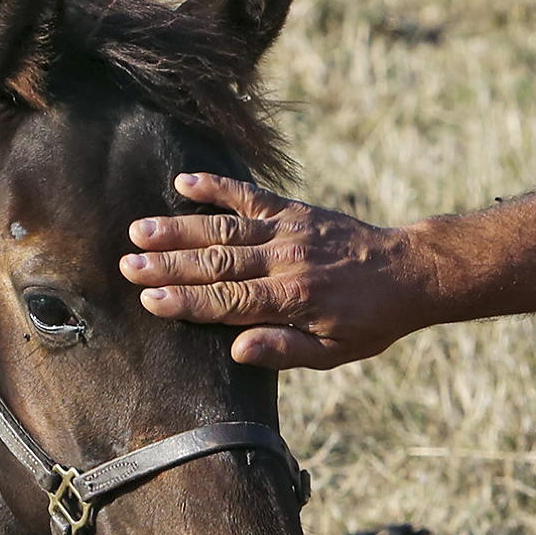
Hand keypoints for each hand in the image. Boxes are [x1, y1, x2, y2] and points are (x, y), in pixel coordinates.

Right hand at [124, 175, 427, 368]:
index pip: (227, 303)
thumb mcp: (334, 352)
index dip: (185, 302)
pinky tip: (184, 183)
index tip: (148, 300)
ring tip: (139, 230)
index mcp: (292, 301)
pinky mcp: (294, 210)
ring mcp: (288, 231)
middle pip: (216, 262)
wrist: (410, 271)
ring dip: (179, 228)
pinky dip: (217, 187)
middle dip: (168, 265)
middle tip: (125, 266)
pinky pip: (251, 195)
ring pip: (225, 228)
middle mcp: (285, 262)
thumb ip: (285, 350)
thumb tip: (237, 351)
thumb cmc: (369, 320)